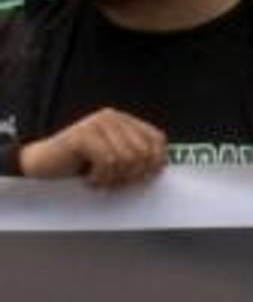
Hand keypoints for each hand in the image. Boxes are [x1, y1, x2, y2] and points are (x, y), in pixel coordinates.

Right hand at [18, 108, 167, 188]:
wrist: (40, 166)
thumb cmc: (78, 166)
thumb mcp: (114, 159)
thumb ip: (136, 157)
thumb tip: (162, 166)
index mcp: (124, 122)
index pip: (157, 139)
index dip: (156, 162)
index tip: (141, 179)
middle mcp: (113, 118)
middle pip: (144, 152)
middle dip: (132, 175)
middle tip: (114, 183)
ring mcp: (97, 124)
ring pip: (127, 158)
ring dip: (114, 178)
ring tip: (98, 180)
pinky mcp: (83, 135)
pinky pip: (108, 161)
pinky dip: (100, 178)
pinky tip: (88, 180)